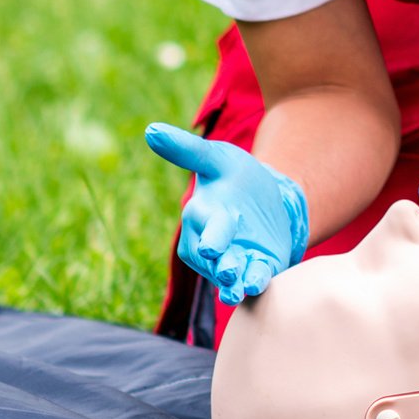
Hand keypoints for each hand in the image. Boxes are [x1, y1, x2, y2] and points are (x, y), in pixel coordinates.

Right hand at [145, 123, 308, 306]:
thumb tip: (151, 130)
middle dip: (222, 267)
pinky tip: (259, 286)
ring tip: (243, 288)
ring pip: (232, 277)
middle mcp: (213, 244)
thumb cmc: (233, 177)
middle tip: (230, 272)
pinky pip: (254, 280)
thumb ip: (188, 149)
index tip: (212, 247)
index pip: (203, 228)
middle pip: (215, 260)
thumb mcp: (217, 158)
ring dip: (237, 283)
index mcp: (203, 216)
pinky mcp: (257, 267)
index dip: (210, 236)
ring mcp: (235, 259)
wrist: (267, 198)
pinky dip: (256, 285)